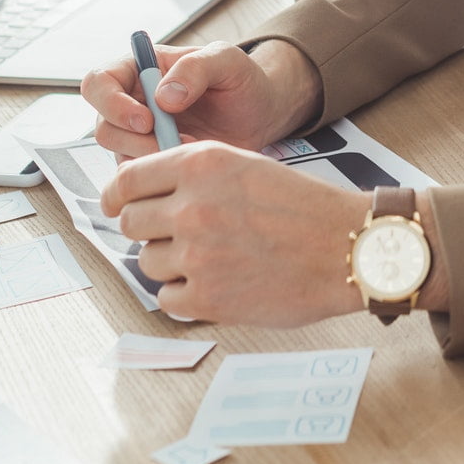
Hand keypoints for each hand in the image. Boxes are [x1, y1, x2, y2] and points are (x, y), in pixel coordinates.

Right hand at [82, 37, 321, 158]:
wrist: (261, 113)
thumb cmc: (241, 80)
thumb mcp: (227, 61)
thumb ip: (196, 68)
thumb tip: (163, 96)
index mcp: (140, 69)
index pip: (98, 82)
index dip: (111, 103)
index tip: (146, 119)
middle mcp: (132, 103)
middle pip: (102, 126)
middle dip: (135, 140)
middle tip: (174, 142)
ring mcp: (140, 136)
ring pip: (118, 156)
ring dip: (151, 159)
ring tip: (192, 150)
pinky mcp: (153, 162)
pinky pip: (140, 178)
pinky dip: (161, 175)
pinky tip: (190, 165)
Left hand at [103, 142, 363, 324]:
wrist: (347, 249)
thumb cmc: (305, 208)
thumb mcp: (247, 166)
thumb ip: (196, 175)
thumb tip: (146, 193)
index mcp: (202, 165)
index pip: (127, 179)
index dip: (116, 195)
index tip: (116, 204)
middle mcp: (192, 206)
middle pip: (130, 222)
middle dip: (147, 229)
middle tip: (176, 235)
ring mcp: (196, 255)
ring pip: (146, 261)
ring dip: (170, 263)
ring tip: (211, 258)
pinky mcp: (206, 298)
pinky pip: (166, 297)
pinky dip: (185, 294)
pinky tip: (217, 282)